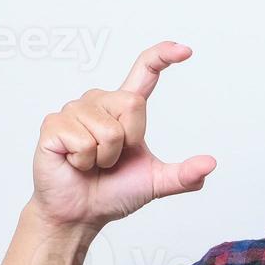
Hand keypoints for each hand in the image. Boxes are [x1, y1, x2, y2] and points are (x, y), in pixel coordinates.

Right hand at [28, 41, 215, 228]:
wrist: (81, 213)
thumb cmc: (113, 192)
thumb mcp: (155, 183)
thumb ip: (184, 174)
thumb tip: (211, 164)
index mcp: (124, 109)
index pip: (145, 73)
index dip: (162, 57)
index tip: (185, 50)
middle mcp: (99, 101)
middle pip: (132, 104)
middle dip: (128, 141)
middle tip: (111, 159)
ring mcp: (74, 110)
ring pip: (108, 129)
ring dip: (104, 157)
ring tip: (91, 162)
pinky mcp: (53, 124)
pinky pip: (82, 141)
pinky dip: (83, 161)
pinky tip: (74, 163)